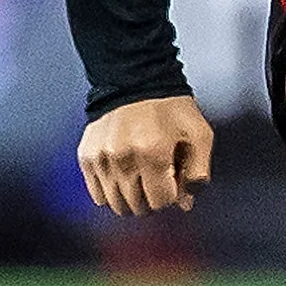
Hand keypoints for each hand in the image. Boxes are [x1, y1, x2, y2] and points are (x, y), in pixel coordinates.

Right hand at [79, 94, 213, 216]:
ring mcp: (101, 158)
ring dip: (131, 199)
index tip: (172, 180)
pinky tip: (123, 176)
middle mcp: (122, 157)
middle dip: (152, 199)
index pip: (160, 201)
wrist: (135, 78)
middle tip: (157, 180)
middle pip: (137, 206)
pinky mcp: (87, 156)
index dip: (171, 195)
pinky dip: (111, 192)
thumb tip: (185, 204)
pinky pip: (97, 194)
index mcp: (153, 152)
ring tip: (140, 178)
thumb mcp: (199, 135)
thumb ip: (197, 172)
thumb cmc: (171, 107)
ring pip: (116, 204)